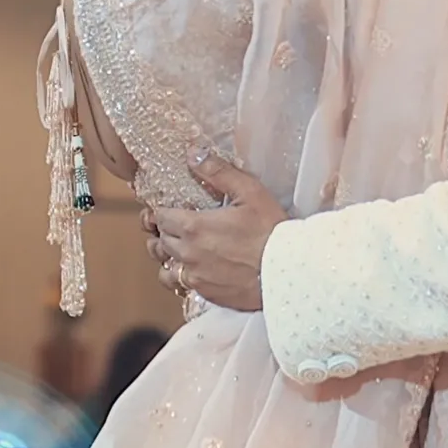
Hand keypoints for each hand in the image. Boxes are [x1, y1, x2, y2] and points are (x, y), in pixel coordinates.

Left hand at [143, 155, 286, 312]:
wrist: (287, 272)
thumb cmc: (271, 232)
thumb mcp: (250, 192)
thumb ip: (218, 172)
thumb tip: (193, 154)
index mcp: (194, 226)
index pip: (161, 217)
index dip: (160, 211)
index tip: (165, 209)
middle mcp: (188, 253)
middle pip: (161, 240)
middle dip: (163, 231)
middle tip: (171, 225)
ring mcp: (195, 276)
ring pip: (165, 266)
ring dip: (167, 256)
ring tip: (176, 249)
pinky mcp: (206, 293)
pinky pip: (180, 285)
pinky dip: (180, 276)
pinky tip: (191, 269)